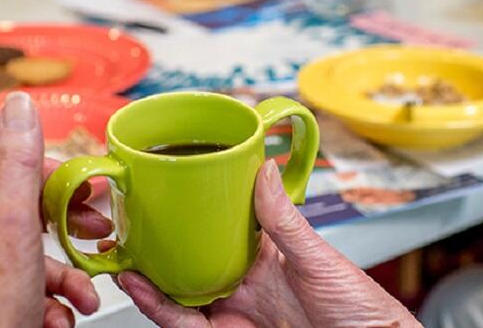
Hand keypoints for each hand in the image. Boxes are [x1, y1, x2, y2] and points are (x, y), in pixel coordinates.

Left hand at [0, 93, 105, 327]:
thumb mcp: (13, 220)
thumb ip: (20, 161)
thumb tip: (19, 105)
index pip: (7, 164)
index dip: (48, 168)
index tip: (80, 182)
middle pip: (29, 210)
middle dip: (70, 223)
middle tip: (95, 226)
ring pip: (38, 257)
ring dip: (71, 274)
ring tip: (85, 291)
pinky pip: (35, 291)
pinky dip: (57, 301)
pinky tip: (63, 313)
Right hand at [113, 160, 419, 326]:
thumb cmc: (358, 306)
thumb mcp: (317, 257)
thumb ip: (284, 220)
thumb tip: (264, 169)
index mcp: (266, 254)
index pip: (219, 231)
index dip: (190, 219)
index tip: (164, 199)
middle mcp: (246, 282)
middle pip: (190, 265)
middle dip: (157, 253)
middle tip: (129, 234)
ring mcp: (236, 311)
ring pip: (181, 296)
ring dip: (149, 282)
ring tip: (124, 262)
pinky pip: (188, 325)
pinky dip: (162, 311)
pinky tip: (144, 293)